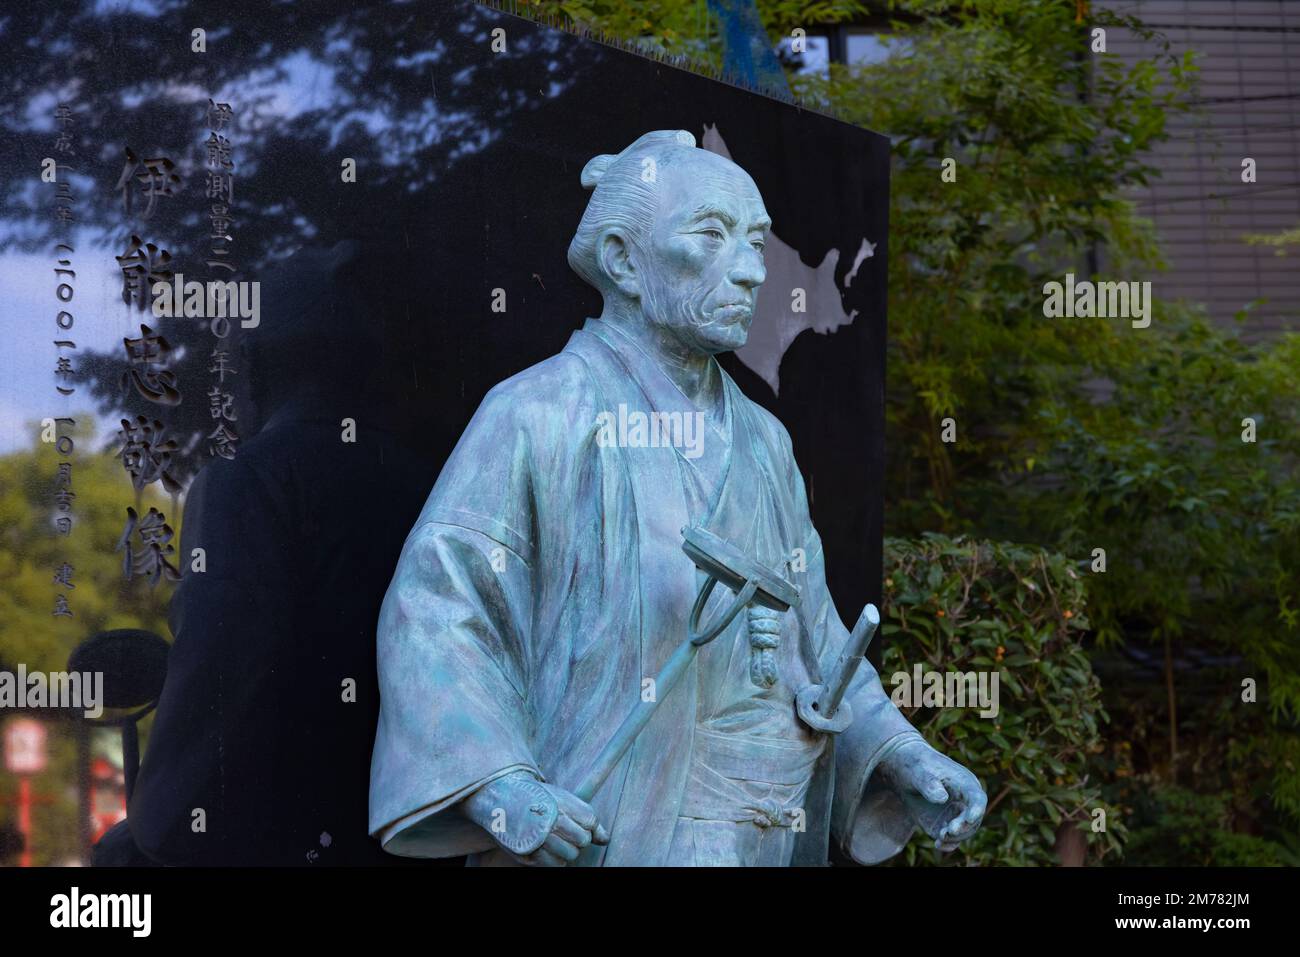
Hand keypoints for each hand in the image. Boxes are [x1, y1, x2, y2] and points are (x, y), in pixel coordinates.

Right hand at [460, 770, 609, 865]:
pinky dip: (554, 860)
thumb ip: (585, 818)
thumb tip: (605, 840)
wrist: (502, 797)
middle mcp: (551, 821)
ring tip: (552, 839)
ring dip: (566, 850)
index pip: (590, 821)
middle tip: (563, 832)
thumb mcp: (562, 798)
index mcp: (561, 803)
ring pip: (571, 855)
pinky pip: (556, 865)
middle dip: (577, 839)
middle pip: (582, 840)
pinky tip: (545, 848)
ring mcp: (540, 838)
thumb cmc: (536, 798)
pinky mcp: (530, 853)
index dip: (587, 825)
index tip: (576, 823)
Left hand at [879, 737, 985, 851]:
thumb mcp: (919, 772)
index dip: (976, 809)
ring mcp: (956, 814)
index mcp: (965, 783)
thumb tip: (942, 798)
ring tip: (940, 837)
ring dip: (954, 837)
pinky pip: (952, 838)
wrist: (905, 771)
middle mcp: (965, 801)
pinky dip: (947, 843)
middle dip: (963, 828)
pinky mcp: (945, 824)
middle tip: (947, 831)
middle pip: (973, 819)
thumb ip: (929, 784)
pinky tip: (938, 844)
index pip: (977, 798)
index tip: (969, 819)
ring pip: (963, 832)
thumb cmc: (915, 766)